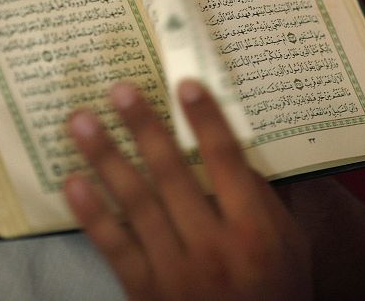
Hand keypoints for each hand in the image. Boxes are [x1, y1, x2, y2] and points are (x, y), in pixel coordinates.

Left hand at [64, 80, 311, 300]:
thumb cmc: (277, 292)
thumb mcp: (291, 246)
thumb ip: (266, 201)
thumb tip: (237, 153)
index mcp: (254, 229)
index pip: (226, 162)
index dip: (205, 120)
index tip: (185, 84)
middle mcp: (213, 245)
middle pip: (173, 175)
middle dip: (145, 128)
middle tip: (120, 89)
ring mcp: (175, 270)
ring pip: (136, 204)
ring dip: (107, 158)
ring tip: (82, 121)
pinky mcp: (144, 291)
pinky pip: (114, 247)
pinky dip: (92, 214)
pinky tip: (73, 182)